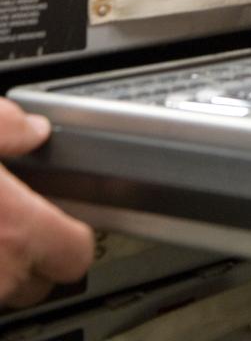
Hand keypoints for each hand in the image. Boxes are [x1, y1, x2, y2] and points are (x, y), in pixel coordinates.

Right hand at [0, 100, 93, 307]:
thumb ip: (9, 126)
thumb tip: (34, 129)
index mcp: (15, 228)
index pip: (78, 253)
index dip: (75, 234)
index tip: (63, 216)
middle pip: (42, 279)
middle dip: (35, 252)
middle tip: (17, 217)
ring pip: (4, 289)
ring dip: (2, 264)